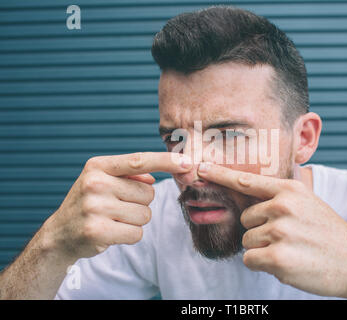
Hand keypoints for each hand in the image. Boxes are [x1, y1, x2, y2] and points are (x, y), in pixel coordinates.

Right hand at [44, 152, 191, 258]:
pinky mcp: (97, 231)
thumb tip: (155, 176)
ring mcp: (95, 207)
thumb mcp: (103, 180)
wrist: (60, 233)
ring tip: (113, 219)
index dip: (166, 161)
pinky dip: (130, 235)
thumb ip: (130, 174)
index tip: (188, 162)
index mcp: (98, 166)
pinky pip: (137, 233)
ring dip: (135, 220)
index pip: (139, 160)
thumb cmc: (90, 202)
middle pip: (148, 193)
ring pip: (145, 215)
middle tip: (117, 206)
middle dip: (140, 202)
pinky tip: (111, 232)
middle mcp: (95, 183)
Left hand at [197, 162, 346, 298]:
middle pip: (245, 219)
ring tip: (292, 250)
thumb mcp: (311, 203)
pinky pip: (251, 259)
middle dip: (260, 231)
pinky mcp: (277, 257)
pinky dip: (264, 265)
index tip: (200, 168)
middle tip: (289, 238)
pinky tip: (288, 263)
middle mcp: (282, 206)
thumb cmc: (331, 235)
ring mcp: (280, 231)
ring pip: (247, 241)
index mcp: (290, 190)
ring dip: (263, 250)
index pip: (246, 181)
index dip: (221, 174)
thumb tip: (270, 188)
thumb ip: (286, 194)